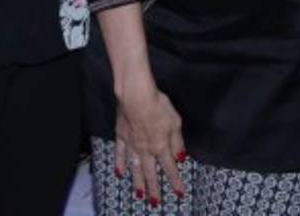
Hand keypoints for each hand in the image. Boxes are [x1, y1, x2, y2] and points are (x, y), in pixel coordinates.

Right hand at [114, 78, 185, 204]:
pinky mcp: (121, 136)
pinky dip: (119, 164)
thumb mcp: (175, 122)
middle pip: (150, 173)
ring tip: (139, 195)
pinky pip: (119, 153)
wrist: (135, 95)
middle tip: (155, 203)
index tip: (179, 193)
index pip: (170, 168)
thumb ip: (177, 142)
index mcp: (161, 147)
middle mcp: (146, 149)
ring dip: (137, 182)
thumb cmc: (159, 106)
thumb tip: (181, 158)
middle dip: (154, 189)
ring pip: (135, 167)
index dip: (175, 182)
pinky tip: (119, 173)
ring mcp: (131, 144)